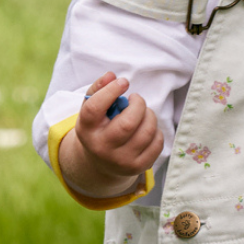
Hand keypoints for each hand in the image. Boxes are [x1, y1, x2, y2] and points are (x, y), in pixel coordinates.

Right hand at [60, 71, 162, 197]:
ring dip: (150, 115)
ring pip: (146, 132)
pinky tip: (146, 128)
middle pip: (128, 124)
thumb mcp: (91, 109)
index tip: (123, 82)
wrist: (100, 163)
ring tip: (143, 112)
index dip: (111, 91)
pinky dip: (156, 131)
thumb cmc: (98, 127)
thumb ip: (98, 89)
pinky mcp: (138, 167)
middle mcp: (101, 148)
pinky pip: (157, 143)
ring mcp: (121, 160)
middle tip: (137, 99)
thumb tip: (112, 76)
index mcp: (86, 129)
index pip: (95, 108)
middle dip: (139, 105)